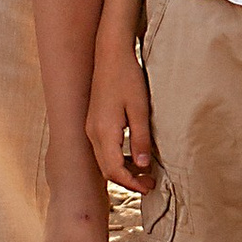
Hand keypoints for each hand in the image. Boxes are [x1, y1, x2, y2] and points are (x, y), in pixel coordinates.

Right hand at [87, 29, 153, 189]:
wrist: (110, 54)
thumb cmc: (127, 78)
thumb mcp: (140, 109)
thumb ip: (141, 139)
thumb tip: (143, 166)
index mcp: (104, 132)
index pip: (115, 170)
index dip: (132, 183)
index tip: (149, 187)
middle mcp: (93, 133)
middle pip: (107, 170)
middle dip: (128, 180)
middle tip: (150, 183)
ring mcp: (91, 127)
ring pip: (104, 161)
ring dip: (122, 170)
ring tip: (144, 171)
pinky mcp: (93, 122)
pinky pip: (103, 149)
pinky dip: (117, 158)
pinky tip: (133, 155)